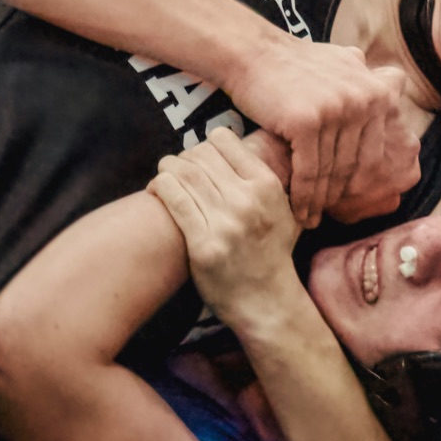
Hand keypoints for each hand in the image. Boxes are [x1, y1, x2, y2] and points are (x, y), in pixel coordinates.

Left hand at [149, 129, 306, 325]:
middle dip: (182, 158)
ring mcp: (225, 222)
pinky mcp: (204, 244)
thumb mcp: (284, 210)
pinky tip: (156, 191)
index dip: (205, 145)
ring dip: (167, 169)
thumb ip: (262, 180)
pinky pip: (174, 199)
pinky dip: (159, 187)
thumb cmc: (271, 253)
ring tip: (164, 178)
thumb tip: (233, 147)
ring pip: (182, 173)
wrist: (267, 300)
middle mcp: (247, 200)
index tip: (199, 158)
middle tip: (176, 170)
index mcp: (267, 185)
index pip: (223, 140)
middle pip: (199, 155)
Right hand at [225, 42, 417, 227]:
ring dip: (321, 201)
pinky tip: (297, 209)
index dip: (360, 181)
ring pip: (332, 170)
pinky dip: (303, 195)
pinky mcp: (308, 121)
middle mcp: (363, 100)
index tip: (348, 200)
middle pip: (356, 164)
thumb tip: (394, 85)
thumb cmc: (293, 65)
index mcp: (377, 92)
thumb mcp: (342, 63)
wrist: (252, 53)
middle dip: (342, 194)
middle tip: (329, 214)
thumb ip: (367, 80)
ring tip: (312, 218)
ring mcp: (337, 110)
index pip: (375, 151)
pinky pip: (309, 170)